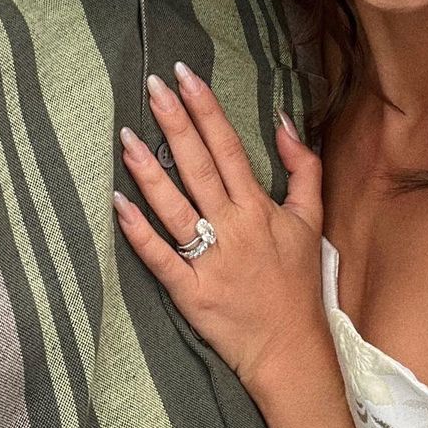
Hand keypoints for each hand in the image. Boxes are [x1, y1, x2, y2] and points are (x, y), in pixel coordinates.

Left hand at [113, 62, 327, 397]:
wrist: (291, 352)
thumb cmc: (297, 284)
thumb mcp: (311, 220)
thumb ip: (303, 168)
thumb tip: (285, 121)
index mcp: (258, 207)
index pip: (228, 146)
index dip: (206, 108)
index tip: (186, 75)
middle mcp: (232, 228)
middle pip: (198, 166)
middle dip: (175, 122)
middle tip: (151, 85)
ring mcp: (209, 260)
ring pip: (173, 207)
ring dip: (148, 170)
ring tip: (125, 135)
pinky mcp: (190, 292)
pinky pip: (160, 257)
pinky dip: (138, 232)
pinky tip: (117, 203)